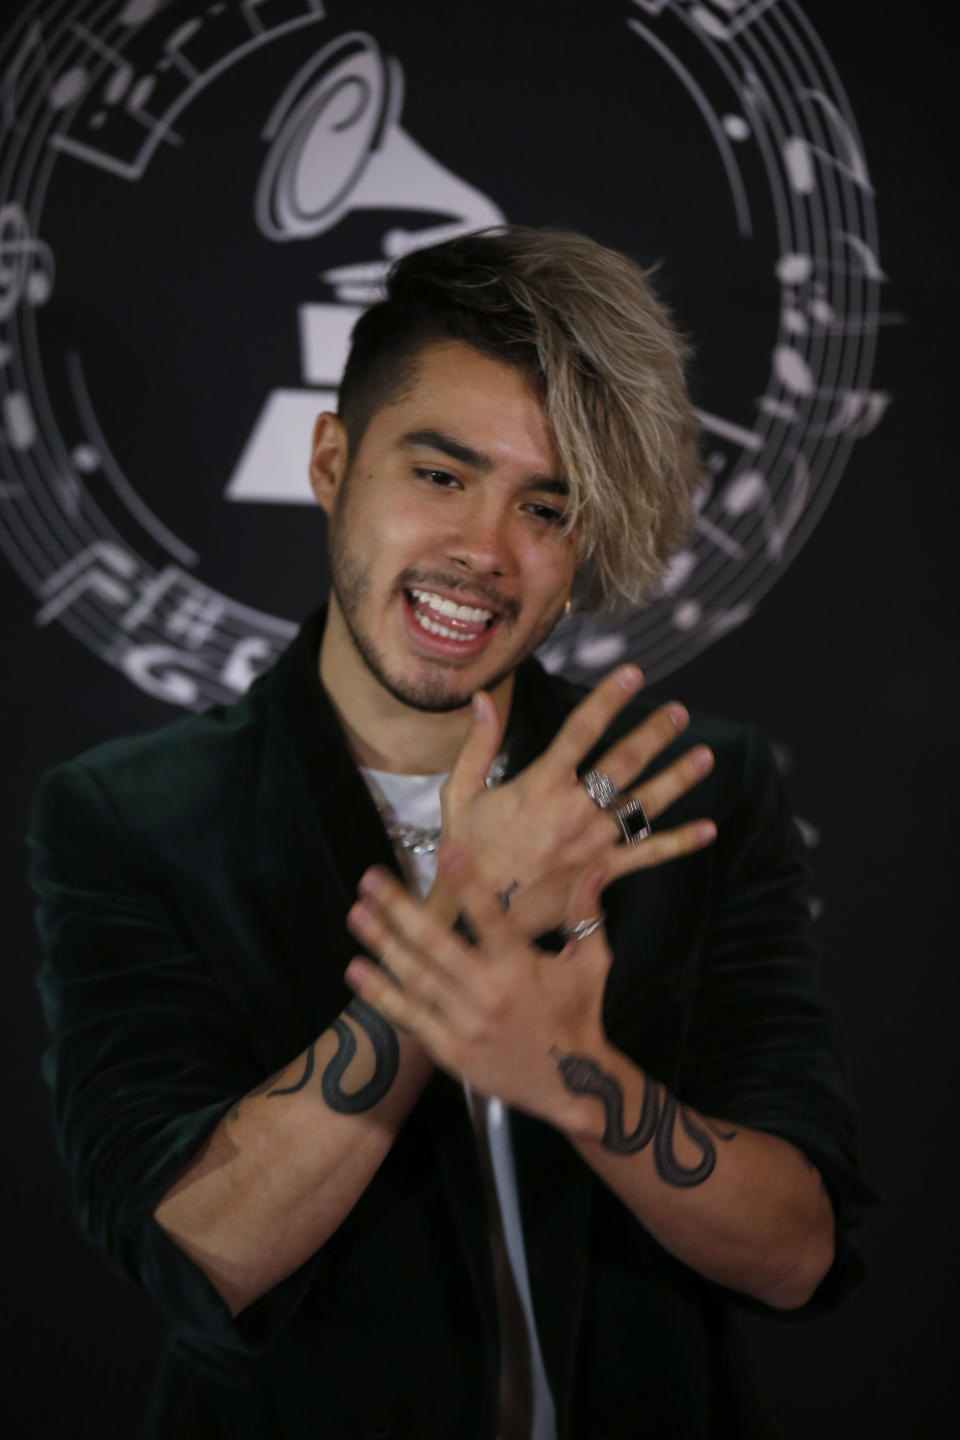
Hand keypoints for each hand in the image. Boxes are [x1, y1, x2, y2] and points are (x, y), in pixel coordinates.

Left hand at [344, 847, 610, 1126]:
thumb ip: (586, 914)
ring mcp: (466, 1023)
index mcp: (521, 966)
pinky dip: (381, 993)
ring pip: (416, 977)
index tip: (446, 852)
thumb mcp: (591, 963)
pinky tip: (355, 969)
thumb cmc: (579, 1015)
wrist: (572, 1085)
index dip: (467, 884)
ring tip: (356, 914)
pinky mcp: (450, 1050)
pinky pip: (410, 1016)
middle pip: (436, 944)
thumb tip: (596, 868)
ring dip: (382, 943)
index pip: (489, 917)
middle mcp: (489, 992)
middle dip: (399, 909)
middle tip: (371, 879)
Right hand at [437, 665, 716, 937]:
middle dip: (654, 734)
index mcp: (539, 786)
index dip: (608, 699)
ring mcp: (592, 844)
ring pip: (643, 806)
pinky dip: (680, 842)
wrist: (476, 918)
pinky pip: (647, 855)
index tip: (632, 673)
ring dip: (677, 779)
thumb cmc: (466, 854)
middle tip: (679, 711)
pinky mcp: (602, 874)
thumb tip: (481, 699)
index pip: (580, 731)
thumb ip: (477, 745)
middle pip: (623, 764)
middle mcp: (572, 812)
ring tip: (705, 756)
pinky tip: (709, 829)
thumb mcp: (459, 794)